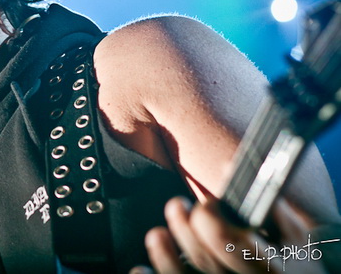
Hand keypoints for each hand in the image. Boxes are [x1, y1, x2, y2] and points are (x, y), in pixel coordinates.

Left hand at [129, 196, 331, 273]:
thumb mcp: (293, 237)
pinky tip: (140, 269)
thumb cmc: (294, 263)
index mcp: (274, 269)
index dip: (213, 220)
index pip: (234, 245)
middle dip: (185, 229)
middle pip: (206, 262)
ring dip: (165, 256)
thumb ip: (269, 207)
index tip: (206, 202)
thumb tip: (232, 171)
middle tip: (176, 204)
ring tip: (157, 234)